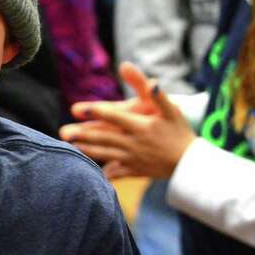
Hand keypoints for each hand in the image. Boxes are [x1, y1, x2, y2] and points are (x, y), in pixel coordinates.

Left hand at [60, 63, 194, 179]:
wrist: (191, 163)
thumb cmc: (180, 133)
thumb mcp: (173, 112)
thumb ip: (159, 96)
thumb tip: (153, 81)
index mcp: (142, 126)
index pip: (116, 117)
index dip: (98, 112)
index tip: (79, 108)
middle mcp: (135, 143)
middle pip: (105, 137)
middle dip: (83, 134)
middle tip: (63, 132)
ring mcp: (133, 158)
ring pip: (105, 153)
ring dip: (85, 149)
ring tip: (68, 146)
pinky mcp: (134, 171)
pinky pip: (115, 172)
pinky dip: (100, 172)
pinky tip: (84, 172)